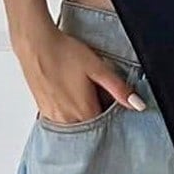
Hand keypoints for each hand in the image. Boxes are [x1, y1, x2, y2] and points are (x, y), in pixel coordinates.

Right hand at [17, 23, 144, 124]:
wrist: (35, 44)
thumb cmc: (63, 53)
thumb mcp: (97, 68)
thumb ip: (119, 88)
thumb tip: (137, 105)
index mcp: (84, 112)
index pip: (106, 127)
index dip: (112, 117)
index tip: (111, 103)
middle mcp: (67, 120)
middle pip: (91, 129)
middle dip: (97, 116)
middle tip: (95, 95)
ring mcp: (54, 118)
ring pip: (76, 127)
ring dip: (83, 116)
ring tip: (81, 93)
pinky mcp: (44, 112)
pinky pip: (62, 122)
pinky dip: (69, 114)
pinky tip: (69, 95)